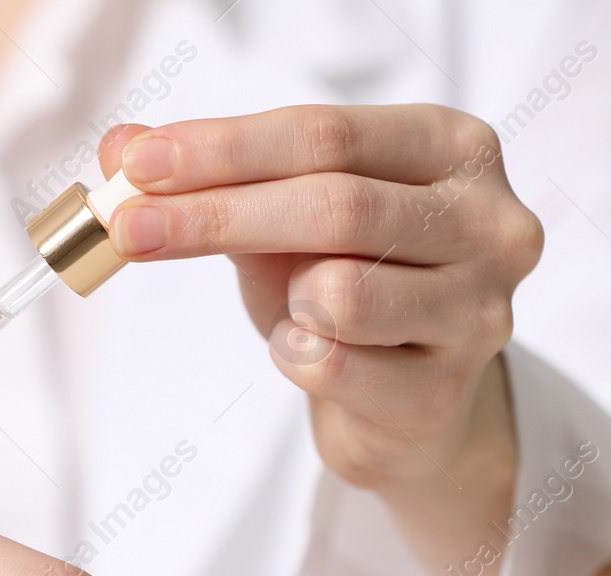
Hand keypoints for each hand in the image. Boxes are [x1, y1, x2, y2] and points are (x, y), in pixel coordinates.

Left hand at [99, 105, 533, 575]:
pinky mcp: (446, 394)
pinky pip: (333, 367)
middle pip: (335, 205)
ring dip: (282, 302)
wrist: (405, 406)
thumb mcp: (283, 221)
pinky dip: (295, 356)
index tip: (138, 163)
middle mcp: (490, 224)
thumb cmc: (349, 288)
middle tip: (130, 228)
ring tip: (293, 307)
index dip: (224, 147)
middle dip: (216, 215)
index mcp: (454, 150)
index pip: (326, 135)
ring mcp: (480, 312)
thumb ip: (213, 177)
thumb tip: (120, 149)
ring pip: (340, 293)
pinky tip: (313, 352)